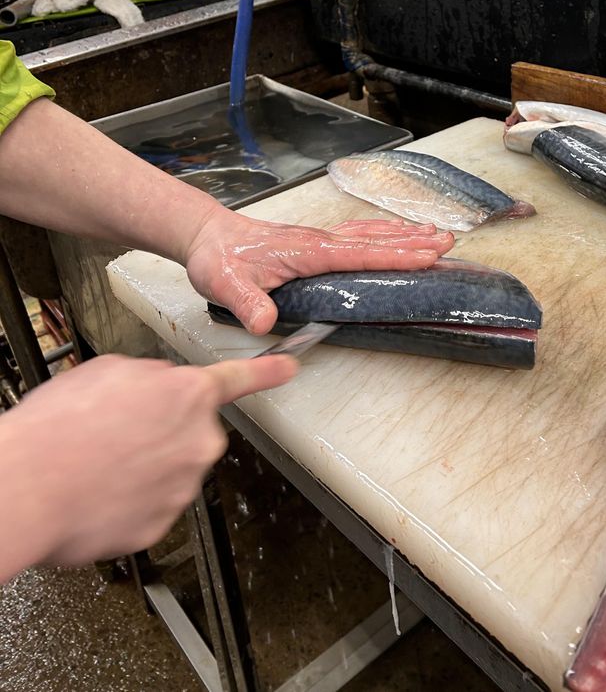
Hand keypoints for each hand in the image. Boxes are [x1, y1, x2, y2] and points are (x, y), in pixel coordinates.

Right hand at [0, 353, 295, 578]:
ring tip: (95, 462)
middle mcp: (197, 440)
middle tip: (113, 433)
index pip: (239, 379)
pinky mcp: (163, 524)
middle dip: (159, 431)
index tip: (289, 369)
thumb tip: (155, 390)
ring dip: (140, 466)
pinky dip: (127, 500)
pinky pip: (151, 505)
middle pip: (189, 431)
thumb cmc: (60, 427)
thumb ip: (150, 378)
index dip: (268, 372)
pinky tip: (98, 490)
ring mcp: (183, 486)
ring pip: (167, 469)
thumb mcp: (108, 371)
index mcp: (187, 394)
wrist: (29, 484)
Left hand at [184, 212, 454, 333]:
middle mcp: (319, 240)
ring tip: (435, 232)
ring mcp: (318, 239)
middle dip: (412, 242)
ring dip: (402, 234)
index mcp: (307, 250)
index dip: (395, 256)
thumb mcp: (226, 283)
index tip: (426, 256)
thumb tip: (265, 321)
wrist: (207, 235)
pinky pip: (357, 235)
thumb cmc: (219, 258)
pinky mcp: (315, 242)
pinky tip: (394, 233)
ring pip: (370, 234)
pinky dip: (382, 233)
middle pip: (375, 240)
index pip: (360, 254)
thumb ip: (248, 302)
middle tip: (448, 241)